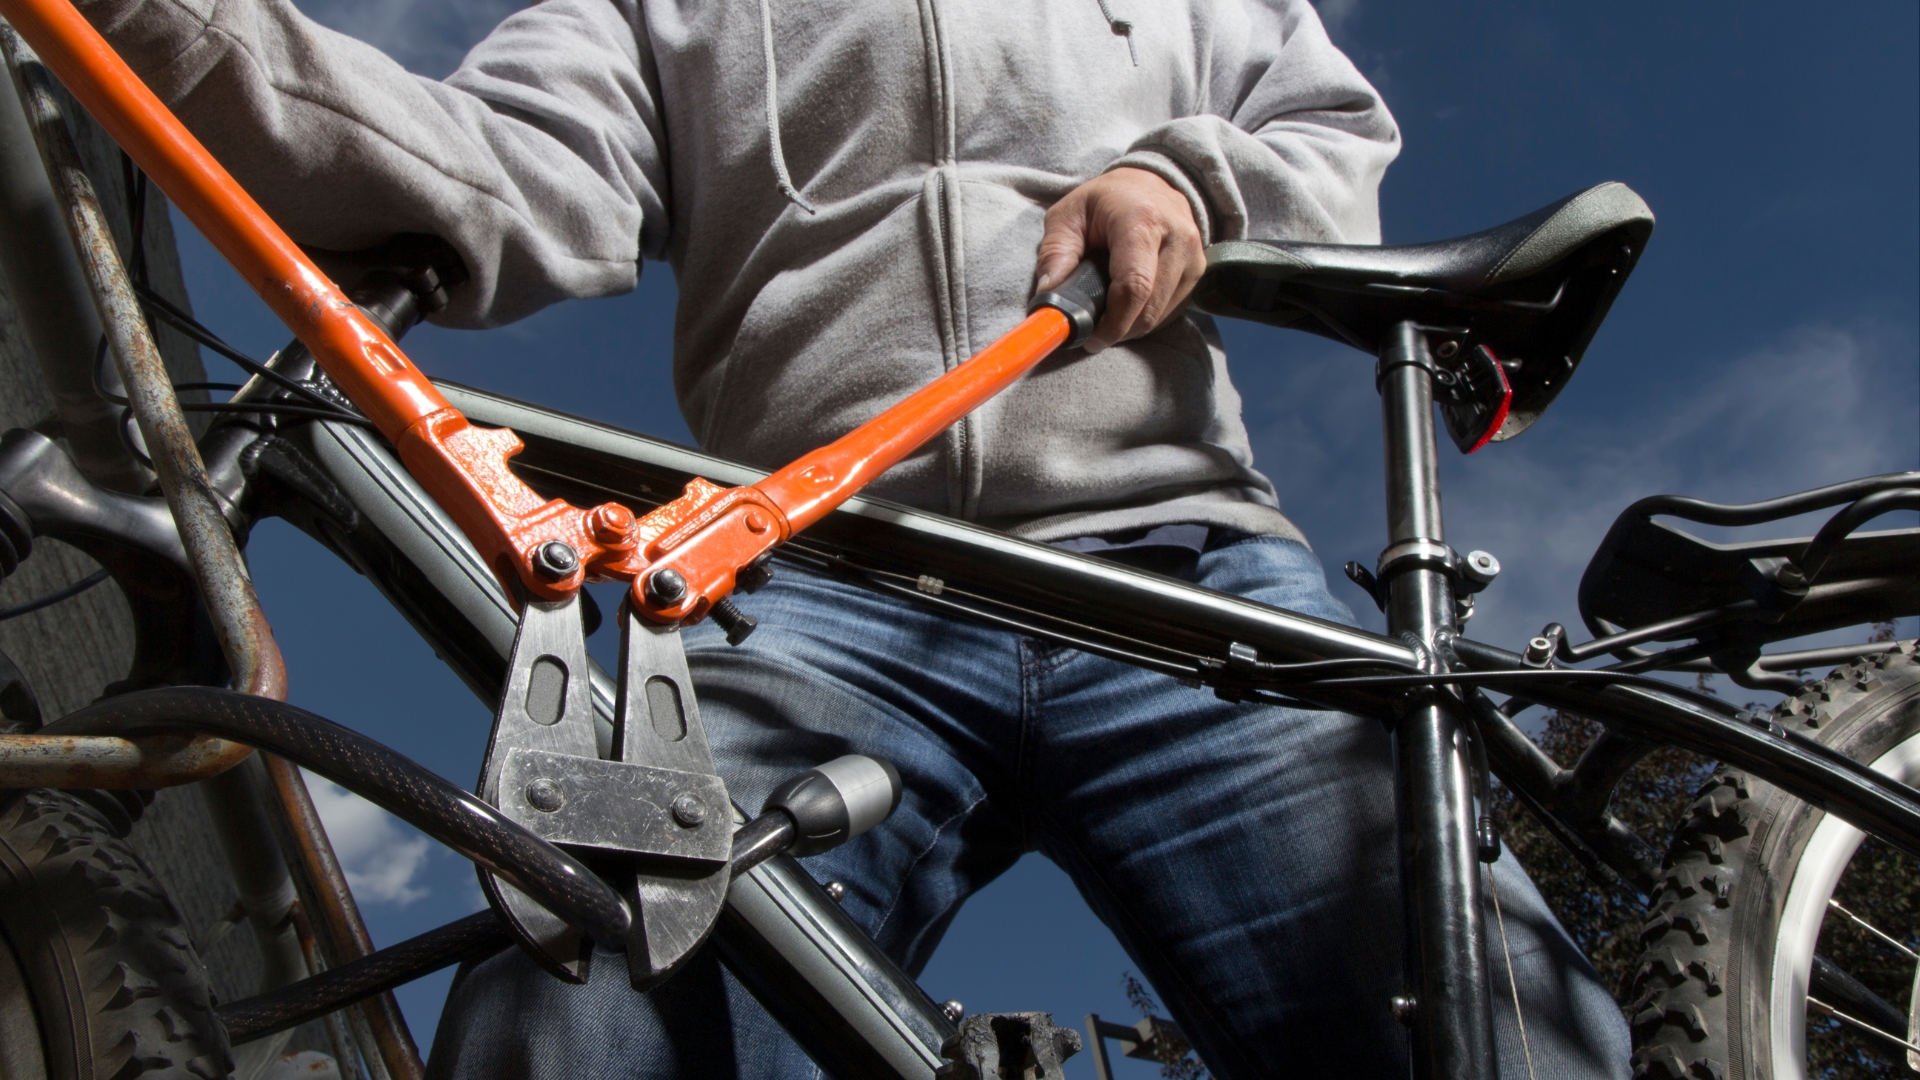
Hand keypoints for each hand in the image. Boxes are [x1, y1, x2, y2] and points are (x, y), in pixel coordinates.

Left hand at [1034, 167, 1205, 353]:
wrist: (1149, 182)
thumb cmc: (1104, 201)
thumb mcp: (1067, 215)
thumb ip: (1054, 254)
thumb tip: (1049, 297)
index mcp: (1142, 219)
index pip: (1134, 285)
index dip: (1113, 322)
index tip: (1092, 338)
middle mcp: (1177, 236)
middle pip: (1150, 307)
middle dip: (1119, 329)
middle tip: (1094, 331)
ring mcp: (1194, 254)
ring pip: (1162, 314)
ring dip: (1132, 325)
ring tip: (1109, 312)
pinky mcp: (1199, 270)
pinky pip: (1172, 310)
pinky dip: (1147, 316)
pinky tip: (1130, 303)